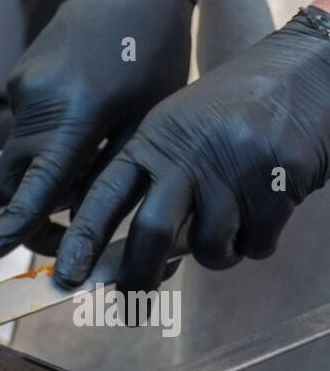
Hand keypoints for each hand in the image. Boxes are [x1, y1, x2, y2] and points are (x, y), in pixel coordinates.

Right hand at [0, 0, 194, 261]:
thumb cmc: (152, 53)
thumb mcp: (145, 120)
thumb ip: (107, 175)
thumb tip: (79, 226)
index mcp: (76, 114)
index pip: (35, 187)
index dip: (13, 226)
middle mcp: (38, 104)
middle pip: (11, 184)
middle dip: (28, 216)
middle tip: (60, 235)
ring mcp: (22, 91)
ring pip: (16, 158)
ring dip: (38, 177)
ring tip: (80, 170)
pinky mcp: (18, 82)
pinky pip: (22, 129)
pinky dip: (45, 142)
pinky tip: (80, 119)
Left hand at [54, 9, 329, 289]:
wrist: (311, 66)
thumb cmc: (238, 109)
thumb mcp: (182, 128)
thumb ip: (157, 183)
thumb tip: (139, 261)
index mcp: (155, 139)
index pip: (105, 195)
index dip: (83, 240)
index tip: (66, 276)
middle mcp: (188, 153)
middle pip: (151, 233)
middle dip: (139, 276)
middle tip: (134, 303)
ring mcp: (234, 167)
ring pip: (208, 248)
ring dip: (217, 255)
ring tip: (230, 229)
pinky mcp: (278, 182)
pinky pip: (256, 244)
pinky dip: (258, 244)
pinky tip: (267, 214)